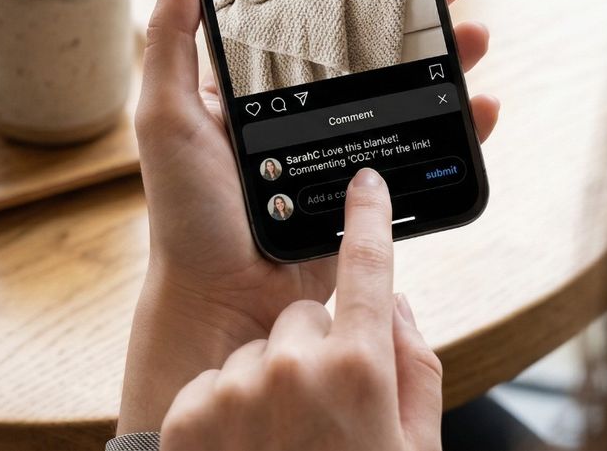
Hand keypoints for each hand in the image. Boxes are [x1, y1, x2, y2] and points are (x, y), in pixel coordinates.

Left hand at [119, 0, 498, 432]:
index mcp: (265, 86)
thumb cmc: (188, 216)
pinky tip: (481, 107)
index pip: (321, 19)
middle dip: (423, 12)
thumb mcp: (167, 118)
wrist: (228, 302)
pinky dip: (465, 127)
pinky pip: (433, 151)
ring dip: (452, 61)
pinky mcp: (382, 191)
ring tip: (474, 38)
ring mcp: (352, 150)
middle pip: (381, 49)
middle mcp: (314, 112)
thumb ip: (171, 41)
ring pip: (415, 92)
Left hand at [160, 169, 442, 450]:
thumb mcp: (413, 444)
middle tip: (320, 411)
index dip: (368, 217)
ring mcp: (240, 386)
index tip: (365, 182)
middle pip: (307, 318)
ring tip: (278, 442)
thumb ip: (416, 365)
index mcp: (363, 366)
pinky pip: (217, 384)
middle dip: (313, 349)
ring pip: (258, 351)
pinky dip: (225, 409)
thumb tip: (394, 305)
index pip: (370, 267)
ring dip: (265, 383)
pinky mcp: (190, 410)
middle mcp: (299, 364)